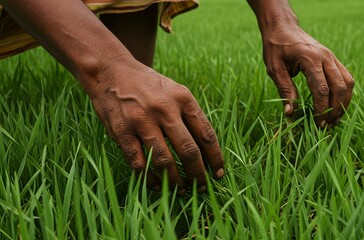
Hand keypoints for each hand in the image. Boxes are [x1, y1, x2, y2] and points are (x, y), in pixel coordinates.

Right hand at [87, 62, 223, 193]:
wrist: (111, 71)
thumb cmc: (148, 85)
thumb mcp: (175, 90)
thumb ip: (189, 115)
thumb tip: (205, 151)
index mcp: (183, 98)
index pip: (205, 134)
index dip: (215, 157)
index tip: (218, 172)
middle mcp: (165, 109)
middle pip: (188, 150)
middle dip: (198, 174)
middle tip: (202, 187)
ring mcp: (142, 121)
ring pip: (164, 161)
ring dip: (175, 181)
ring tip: (181, 190)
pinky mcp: (122, 131)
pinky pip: (139, 163)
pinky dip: (150, 178)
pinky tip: (157, 184)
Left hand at [262, 26, 353, 126]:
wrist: (283, 28)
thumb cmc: (276, 48)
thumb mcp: (274, 69)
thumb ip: (284, 91)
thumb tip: (290, 114)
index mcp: (310, 59)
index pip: (321, 89)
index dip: (321, 109)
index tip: (317, 124)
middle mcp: (326, 57)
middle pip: (339, 88)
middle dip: (335, 110)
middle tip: (326, 126)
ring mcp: (332, 57)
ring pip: (348, 83)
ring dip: (343, 104)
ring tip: (334, 120)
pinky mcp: (334, 60)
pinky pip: (346, 78)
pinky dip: (344, 94)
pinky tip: (336, 107)